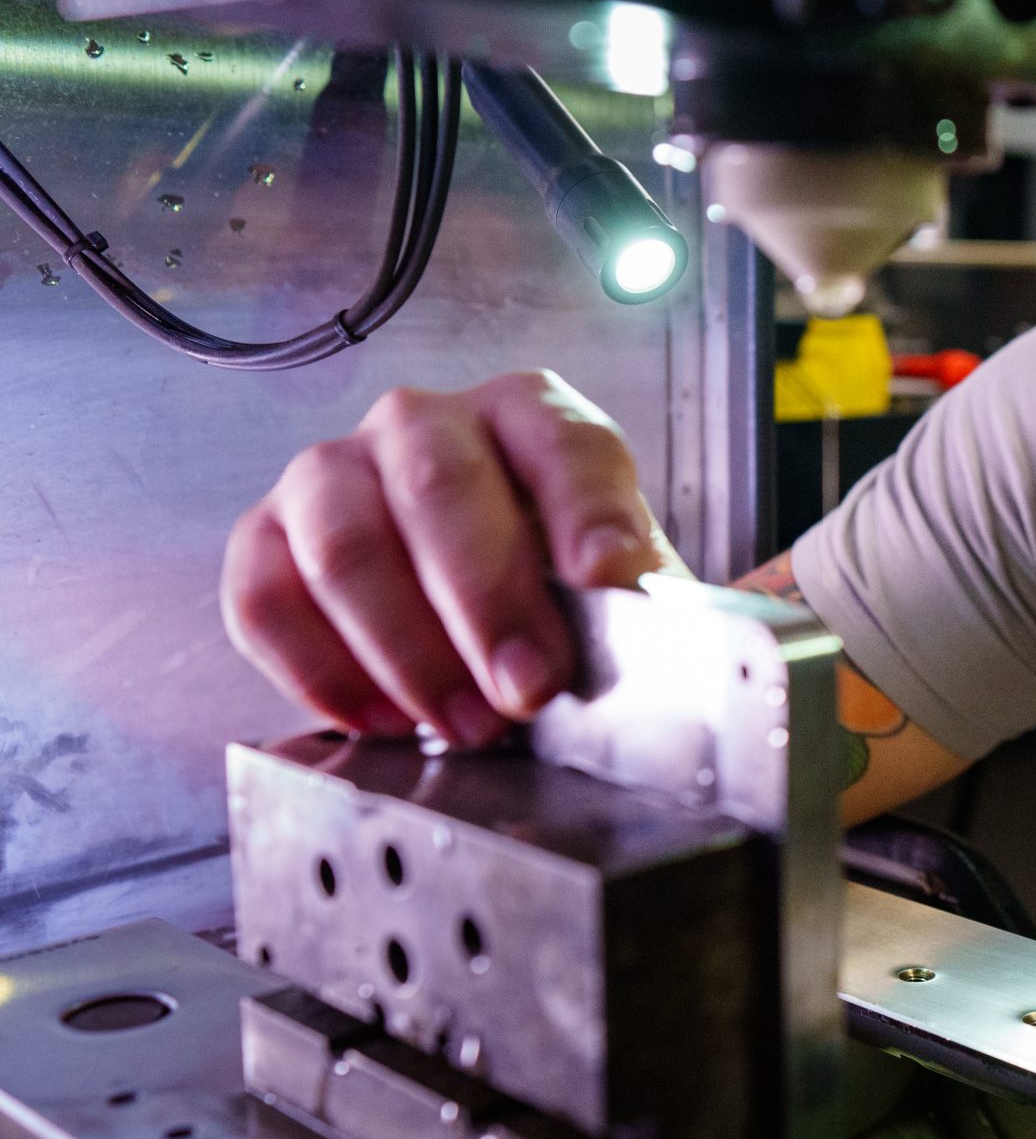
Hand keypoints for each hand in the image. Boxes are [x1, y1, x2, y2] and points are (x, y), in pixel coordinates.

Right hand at [223, 371, 671, 745]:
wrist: (492, 608)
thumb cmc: (562, 593)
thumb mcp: (624, 589)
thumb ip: (642, 601)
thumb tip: (669, 636)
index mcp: (535, 416)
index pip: (563, 446)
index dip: (585, 512)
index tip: (609, 580)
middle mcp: (428, 424)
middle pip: (438, 483)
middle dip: (486, 597)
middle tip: (527, 688)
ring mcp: (335, 473)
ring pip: (340, 537)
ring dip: (402, 643)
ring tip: (463, 723)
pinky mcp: (268, 538)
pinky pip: (262, 593)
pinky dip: (317, 666)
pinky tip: (380, 720)